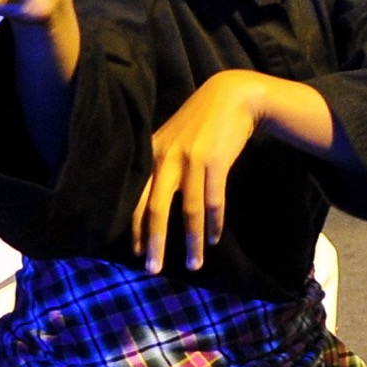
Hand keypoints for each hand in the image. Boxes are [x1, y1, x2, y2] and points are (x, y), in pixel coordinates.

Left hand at [131, 70, 265, 274]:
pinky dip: (213, 223)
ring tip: (193, 265)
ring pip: (189, 210)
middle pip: (156, 208)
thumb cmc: (199, 124)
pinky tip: (212, 239)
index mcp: (151, 155)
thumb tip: (147, 202)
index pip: (136, 197)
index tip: (135, 253)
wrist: (231, 97)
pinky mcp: (215, 161)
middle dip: (154, 242)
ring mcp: (191, 159)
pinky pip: (213, 200)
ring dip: (190, 241)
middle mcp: (166, 158)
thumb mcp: (171, 140)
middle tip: (153, 270)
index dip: (135, 227)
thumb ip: (159, 165)